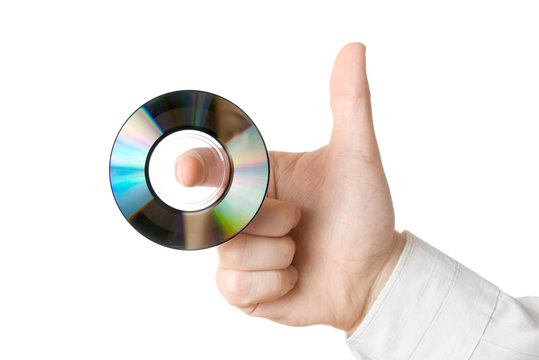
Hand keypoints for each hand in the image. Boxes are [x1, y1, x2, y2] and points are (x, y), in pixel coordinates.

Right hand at [178, 43, 405, 333]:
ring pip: (232, 253)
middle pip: (223, 213)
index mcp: (259, 178)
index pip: (214, 167)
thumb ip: (349, 103)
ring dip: (279, 255)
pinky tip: (294, 278)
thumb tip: (353, 48)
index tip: (189, 171)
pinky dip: (273, 286)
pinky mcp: (241, 289)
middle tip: (302, 222)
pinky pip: (236, 287)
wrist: (374, 274)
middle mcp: (242, 213)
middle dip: (272, 218)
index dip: (197, 167)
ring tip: (302, 252)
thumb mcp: (357, 156)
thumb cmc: (364, 213)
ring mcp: (239, 252)